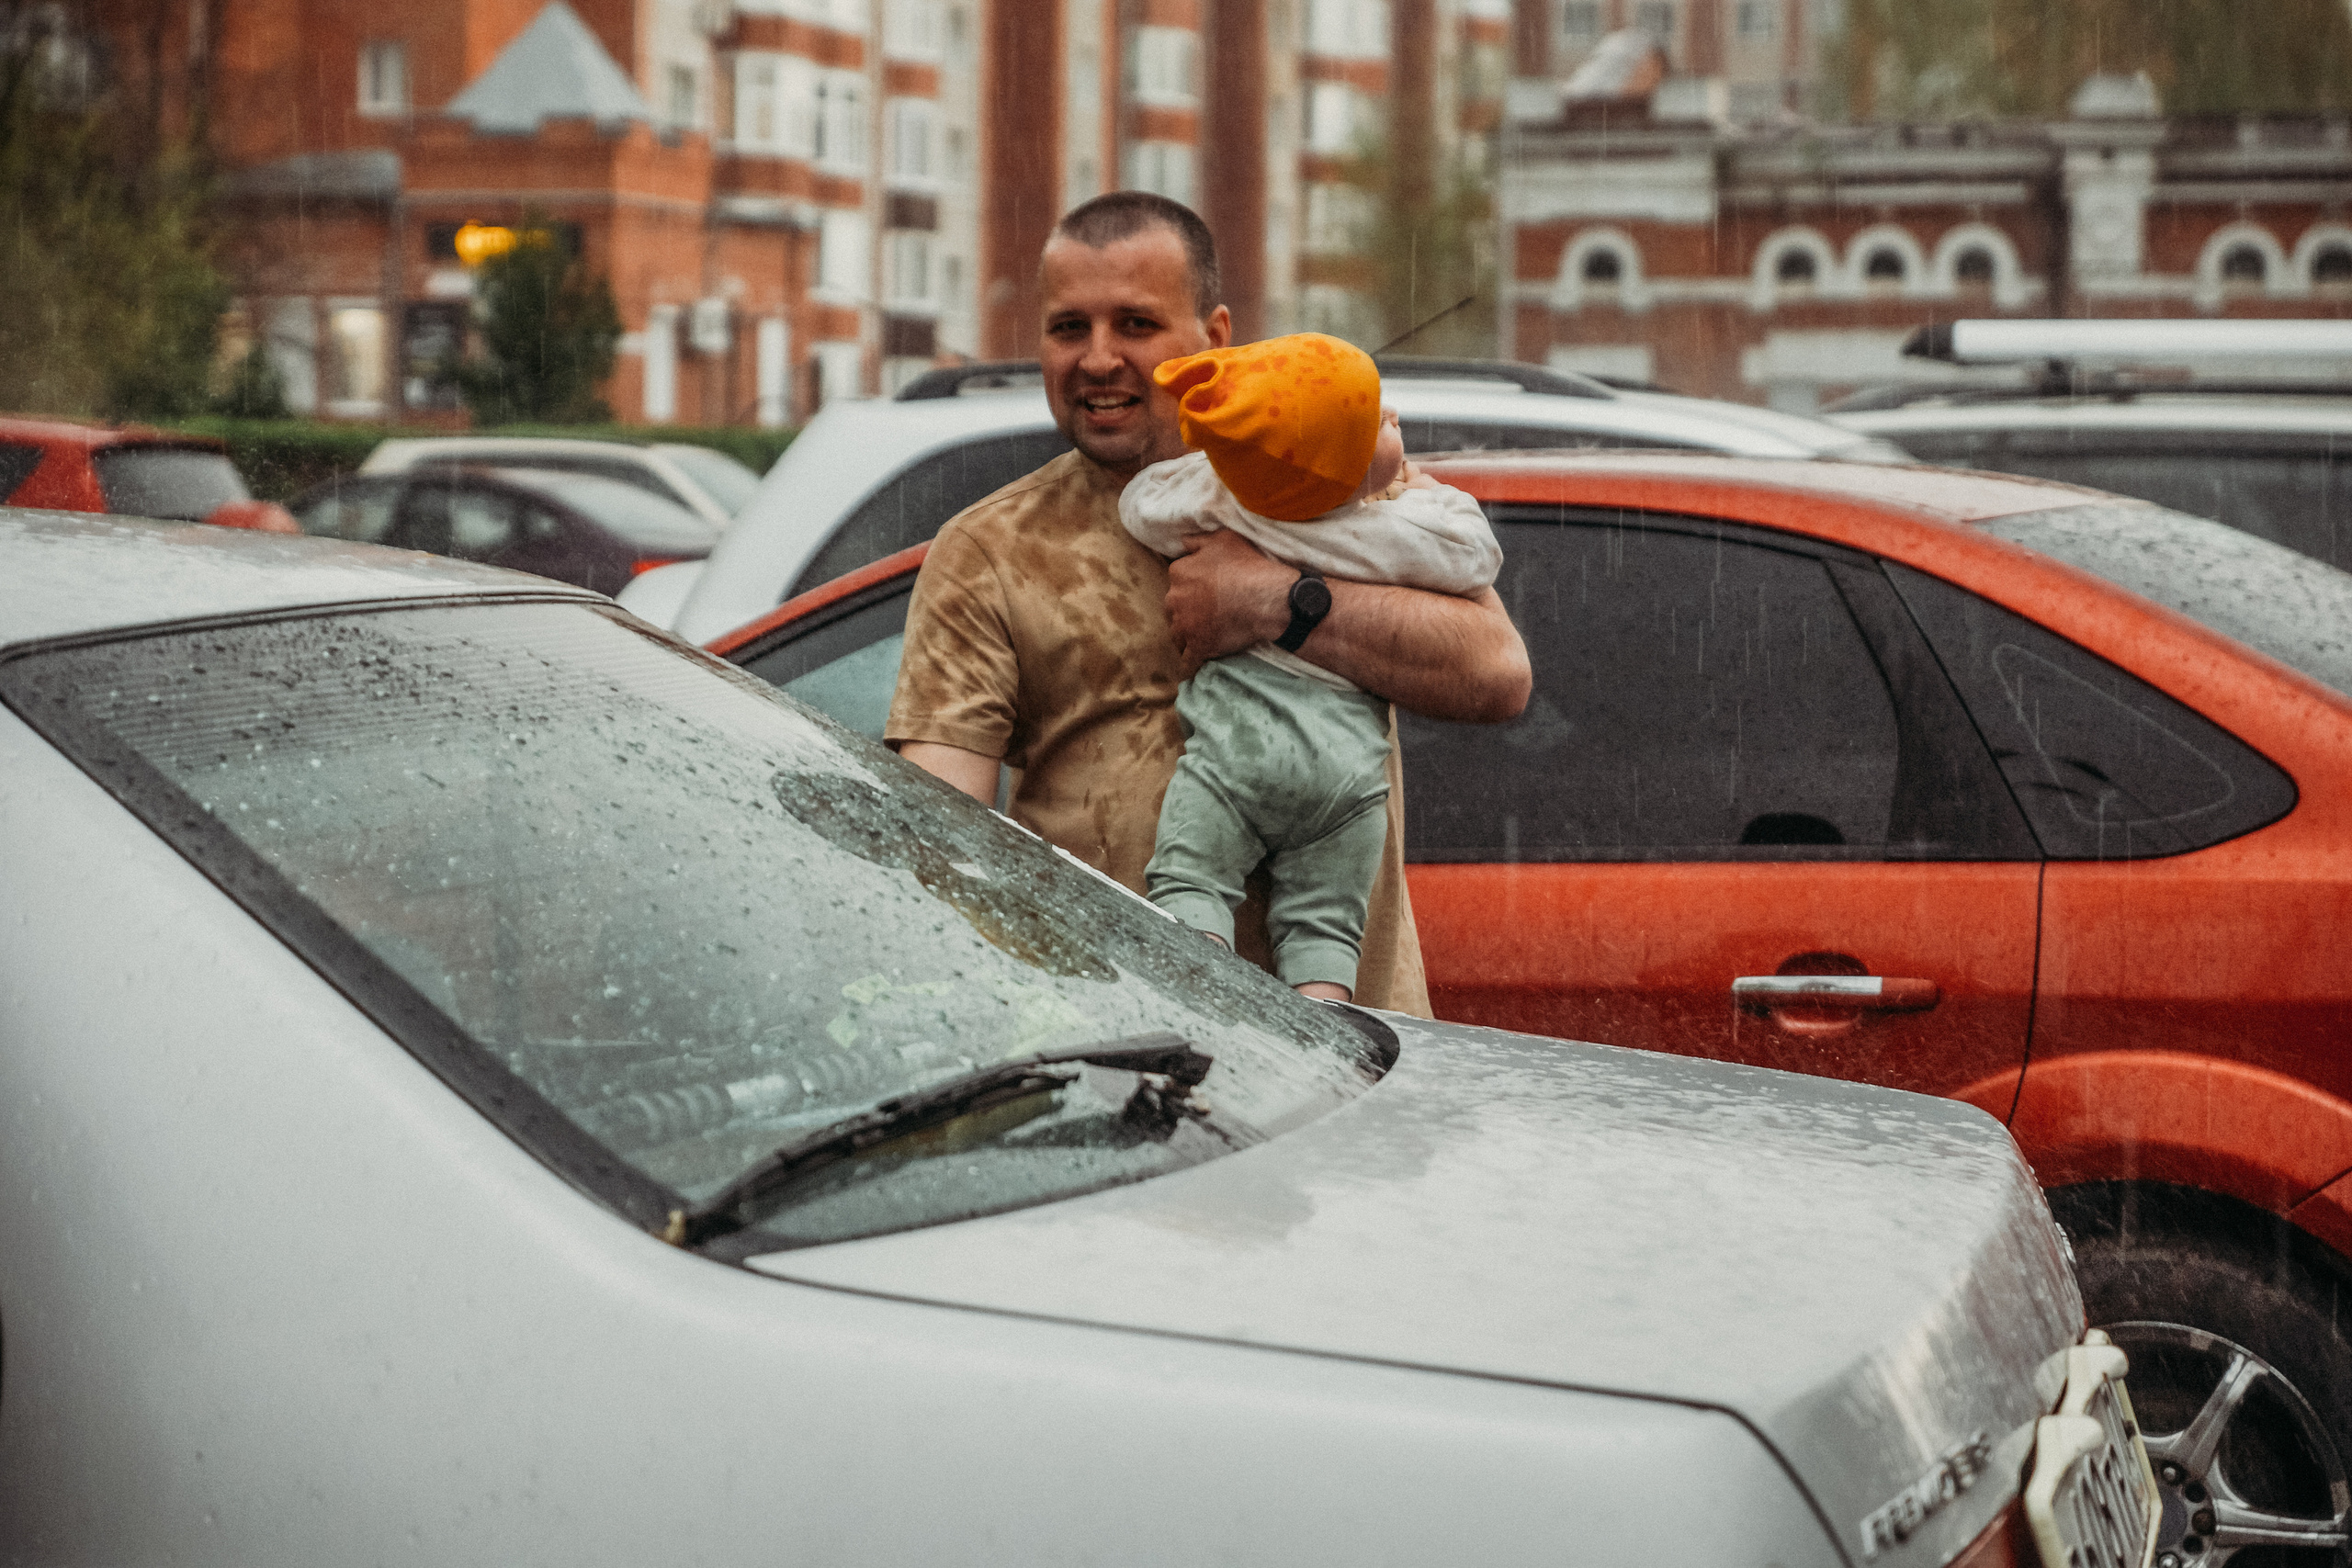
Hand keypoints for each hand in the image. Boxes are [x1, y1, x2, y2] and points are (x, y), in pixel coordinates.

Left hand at [1164, 529, 1293, 674]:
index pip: (1177, 580)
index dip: (1191, 585)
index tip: (1203, 590)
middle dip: (1186, 611)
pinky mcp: (1198, 648)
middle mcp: (1175, 599)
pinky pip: (1187, 661)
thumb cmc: (1247, 565)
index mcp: (1179, 573)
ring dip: (1187, 636)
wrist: (1266, 598)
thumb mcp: (1223, 539)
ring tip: (1203, 636)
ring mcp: (1185, 626)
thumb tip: (1183, 542)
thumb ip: (1198, 541)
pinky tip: (1195, 665)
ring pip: (1178, 634)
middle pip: (1173, 608)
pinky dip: (1191, 663)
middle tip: (1205, 613)